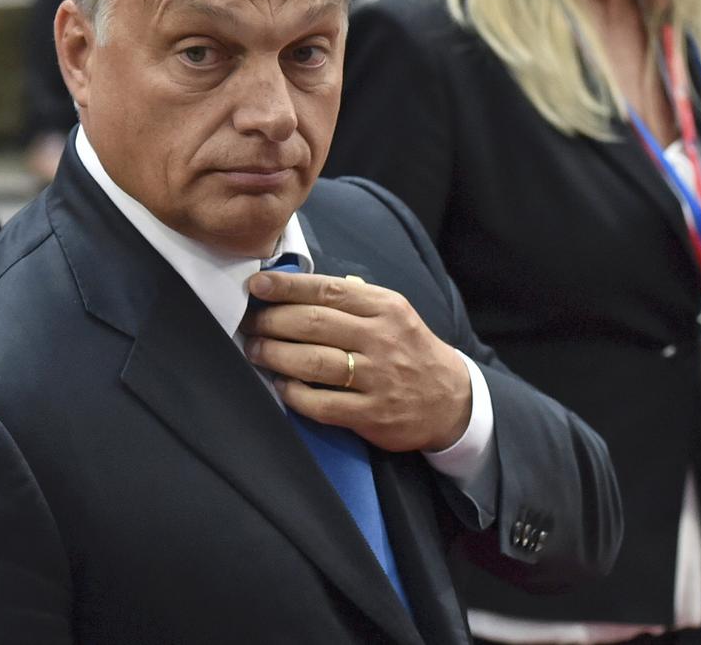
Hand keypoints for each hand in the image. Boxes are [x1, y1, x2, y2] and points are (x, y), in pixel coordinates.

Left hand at [242, 271, 471, 452]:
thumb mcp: (393, 313)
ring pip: (314, 362)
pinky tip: (281, 385)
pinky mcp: (372, 414)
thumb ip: (353, 299)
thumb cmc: (409, 350)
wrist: (451, 400)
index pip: (327, 290)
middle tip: (249, 323)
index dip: (287, 287)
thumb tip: (298, 286)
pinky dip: (294, 393)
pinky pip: (322, 404)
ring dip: (275, 354)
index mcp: (385, 307)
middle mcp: (381, 338)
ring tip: (256, 351)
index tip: (257, 286)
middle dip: (272, 321)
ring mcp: (377, 378)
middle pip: (313, 323)